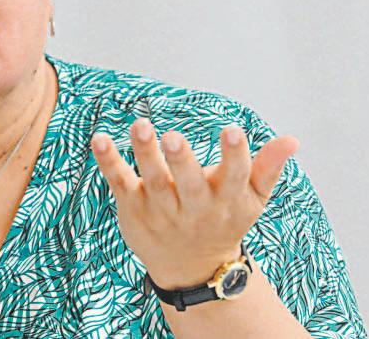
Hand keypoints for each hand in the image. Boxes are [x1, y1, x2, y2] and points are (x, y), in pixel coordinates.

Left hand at [90, 117, 298, 288]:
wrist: (191, 268)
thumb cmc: (223, 220)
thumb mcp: (250, 200)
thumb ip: (267, 168)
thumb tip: (291, 140)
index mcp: (226, 201)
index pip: (234, 177)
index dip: (234, 155)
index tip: (232, 131)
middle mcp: (193, 206)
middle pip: (188, 183)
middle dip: (181, 160)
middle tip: (172, 136)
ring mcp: (161, 208)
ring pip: (153, 180)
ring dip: (145, 153)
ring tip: (141, 125)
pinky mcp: (133, 206)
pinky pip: (119, 181)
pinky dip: (109, 161)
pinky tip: (100, 139)